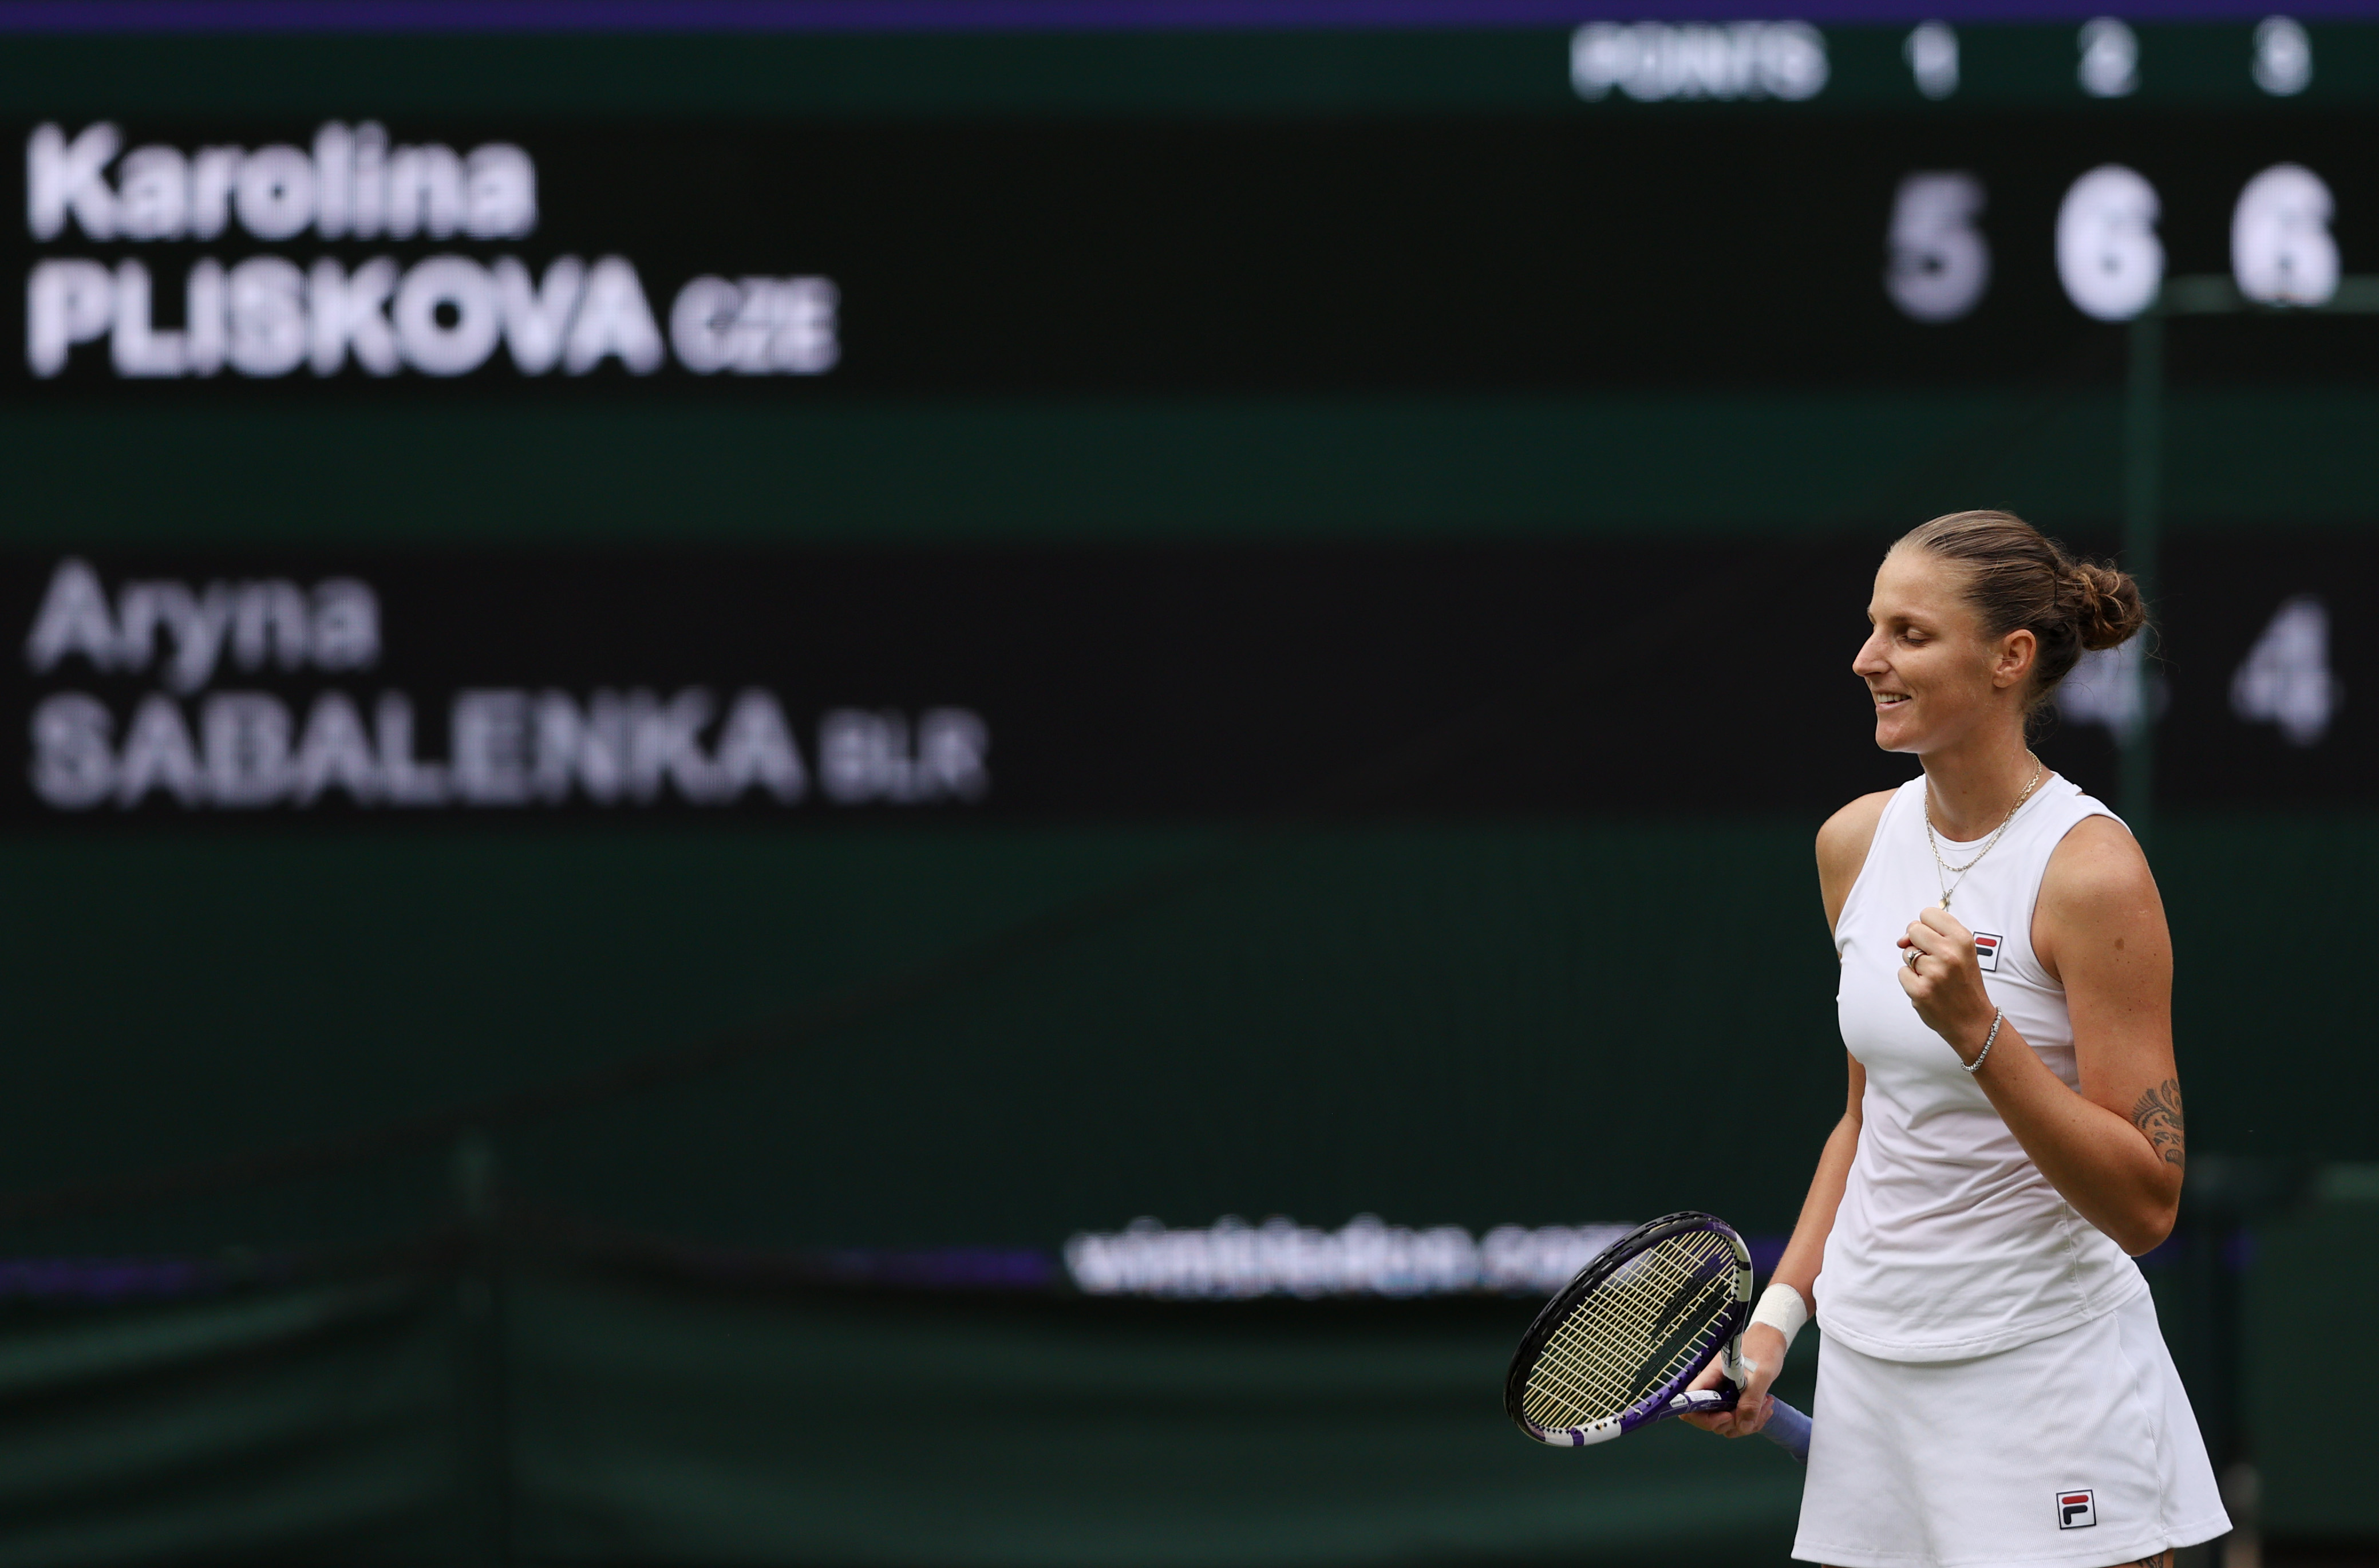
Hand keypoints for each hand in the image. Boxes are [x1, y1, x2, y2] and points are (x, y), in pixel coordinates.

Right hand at [1679, 1323, 1783, 1437]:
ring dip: (1747, 1422)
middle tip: (1756, 1411)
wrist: (1772, 1338)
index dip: (1704, 1417)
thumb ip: (1751, 1400)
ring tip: (1765, 1405)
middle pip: (1709, 1418)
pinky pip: (1738, 1419)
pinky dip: (1752, 1418)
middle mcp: (1713, 1388)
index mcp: (1710, 1376)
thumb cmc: (1763, 1348)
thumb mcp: (1761, 1375)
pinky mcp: (1735, 1398)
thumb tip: (1743, 1426)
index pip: (1691, 1404)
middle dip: (1734, 1423)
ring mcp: (1724, 1394)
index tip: (1728, 1416)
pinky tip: (1765, 1406)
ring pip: (1726, 1423)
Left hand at [1897, 906, 1996, 1061]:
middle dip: (1918, 942)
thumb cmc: (1964, 983)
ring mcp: (1934, 972)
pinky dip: (1911, 980)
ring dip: (1915, 964)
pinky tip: (1928, 988)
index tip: (1935, 938)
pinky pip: (1902, 972)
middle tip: (1934, 959)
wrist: (1972, 1020)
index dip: (1927, 926)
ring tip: (1935, 976)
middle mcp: (1949, 953)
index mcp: (1963, 939)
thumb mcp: (1962, 952)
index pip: (1928, 913)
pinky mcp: (1920, 990)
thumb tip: (1902, 938)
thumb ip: (1935, 936)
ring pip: (1906, 952)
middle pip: (1913, 929)